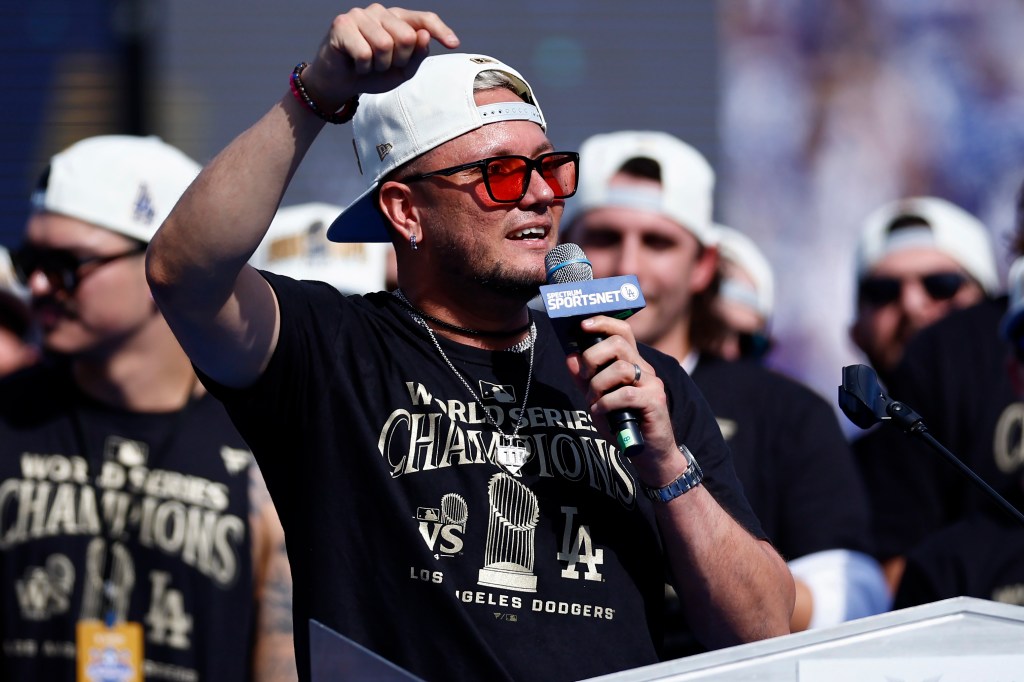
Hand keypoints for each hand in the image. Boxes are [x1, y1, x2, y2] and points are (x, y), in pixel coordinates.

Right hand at [301, 5, 459, 110]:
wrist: (340, 83)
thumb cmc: (373, 73)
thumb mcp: (402, 71)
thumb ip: (417, 55)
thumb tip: (423, 35)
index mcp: (398, 19)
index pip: (423, 19)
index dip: (440, 31)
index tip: (454, 44)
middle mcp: (380, 11)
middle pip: (407, 36)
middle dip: (399, 60)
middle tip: (384, 66)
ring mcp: (360, 15)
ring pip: (385, 45)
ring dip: (379, 65)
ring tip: (369, 65)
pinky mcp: (342, 24)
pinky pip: (364, 53)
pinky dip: (363, 67)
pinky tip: (355, 64)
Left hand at [565, 316, 677, 458]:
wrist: (648, 453)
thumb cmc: (622, 424)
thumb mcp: (597, 399)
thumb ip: (584, 379)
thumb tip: (570, 356)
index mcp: (632, 363)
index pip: (622, 331)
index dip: (603, 323)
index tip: (582, 326)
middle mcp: (644, 369)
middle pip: (618, 344)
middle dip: (593, 358)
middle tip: (585, 377)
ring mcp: (652, 384)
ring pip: (620, 368)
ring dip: (598, 385)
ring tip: (594, 401)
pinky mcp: (655, 401)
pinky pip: (625, 394)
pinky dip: (606, 403)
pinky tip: (601, 413)